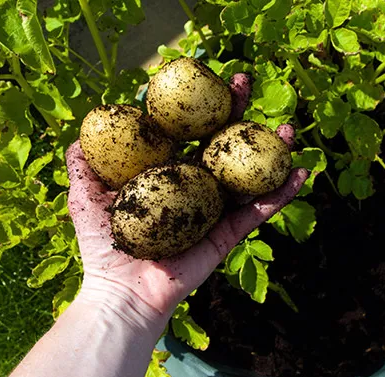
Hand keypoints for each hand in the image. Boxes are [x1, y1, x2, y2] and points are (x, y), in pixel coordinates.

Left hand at [66, 74, 307, 326]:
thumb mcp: (84, 196)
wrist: (122, 291)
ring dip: (271, 150)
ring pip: (248, 173)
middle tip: (246, 82)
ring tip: (288, 129)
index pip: (185, 129)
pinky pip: (258, 212)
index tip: (205, 76)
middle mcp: (193, 185)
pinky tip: (301, 173)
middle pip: (220, 142)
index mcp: (164, 172)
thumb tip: (83, 130)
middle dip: (236, 110)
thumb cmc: (102, 245)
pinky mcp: (228, 233)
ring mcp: (214, 208)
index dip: (196, 103)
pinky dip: (281, 194)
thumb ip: (83, 163)